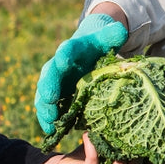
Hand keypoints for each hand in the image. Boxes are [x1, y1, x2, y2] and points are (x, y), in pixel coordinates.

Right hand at [34, 13, 128, 135]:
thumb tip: (120, 30)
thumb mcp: (105, 38)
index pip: (66, 50)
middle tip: (50, 100)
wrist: (85, 52)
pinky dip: (48, 120)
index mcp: (71, 50)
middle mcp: (58, 66)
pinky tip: (51, 133)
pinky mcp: (55, 96)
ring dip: (45, 109)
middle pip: (49, 75)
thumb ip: (112, 35)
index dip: (64, 56)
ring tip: (49, 124)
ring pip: (44, 95)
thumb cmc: (96, 45)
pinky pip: (48, 107)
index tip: (64, 62)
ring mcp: (54, 82)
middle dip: (48, 87)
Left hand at [35, 135, 149, 163]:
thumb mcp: (106, 144)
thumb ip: (118, 135)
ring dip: (121, 154)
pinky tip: (88, 133)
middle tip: (141, 134)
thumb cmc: (86, 154)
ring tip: (119, 136)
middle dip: (141, 153)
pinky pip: (94, 158)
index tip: (159, 135)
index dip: (156, 154)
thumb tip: (130, 108)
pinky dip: (92, 144)